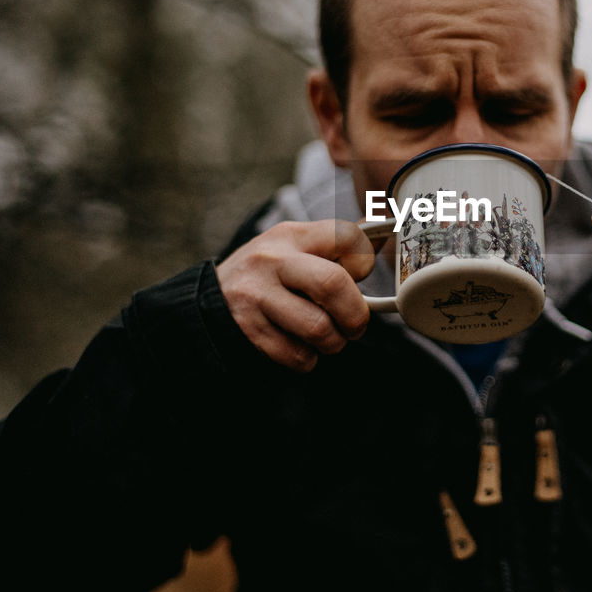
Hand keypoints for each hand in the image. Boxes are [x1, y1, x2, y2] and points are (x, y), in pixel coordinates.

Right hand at [216, 220, 377, 371]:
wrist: (208, 302)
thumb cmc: (269, 275)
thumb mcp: (297, 248)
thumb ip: (338, 244)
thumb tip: (384, 232)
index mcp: (292, 235)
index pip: (347, 237)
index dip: (366, 262)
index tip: (360, 276)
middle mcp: (272, 260)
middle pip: (333, 284)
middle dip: (356, 314)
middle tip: (356, 325)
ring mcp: (257, 295)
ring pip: (318, 328)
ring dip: (333, 342)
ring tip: (327, 338)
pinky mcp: (248, 329)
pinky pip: (297, 355)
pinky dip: (307, 359)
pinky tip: (300, 348)